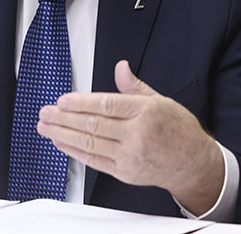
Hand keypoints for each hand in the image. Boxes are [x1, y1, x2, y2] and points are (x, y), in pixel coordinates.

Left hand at [36, 60, 224, 214]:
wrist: (195, 164)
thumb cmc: (179, 131)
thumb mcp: (161, 101)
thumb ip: (134, 87)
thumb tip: (120, 67)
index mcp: (146, 112)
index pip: (107, 105)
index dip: (80, 103)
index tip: (62, 100)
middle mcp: (138, 134)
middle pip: (93, 125)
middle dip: (64, 118)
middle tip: (45, 112)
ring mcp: (130, 156)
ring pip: (89, 143)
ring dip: (63, 134)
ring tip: (45, 127)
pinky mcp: (125, 173)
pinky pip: (94, 161)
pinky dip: (74, 152)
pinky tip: (61, 143)